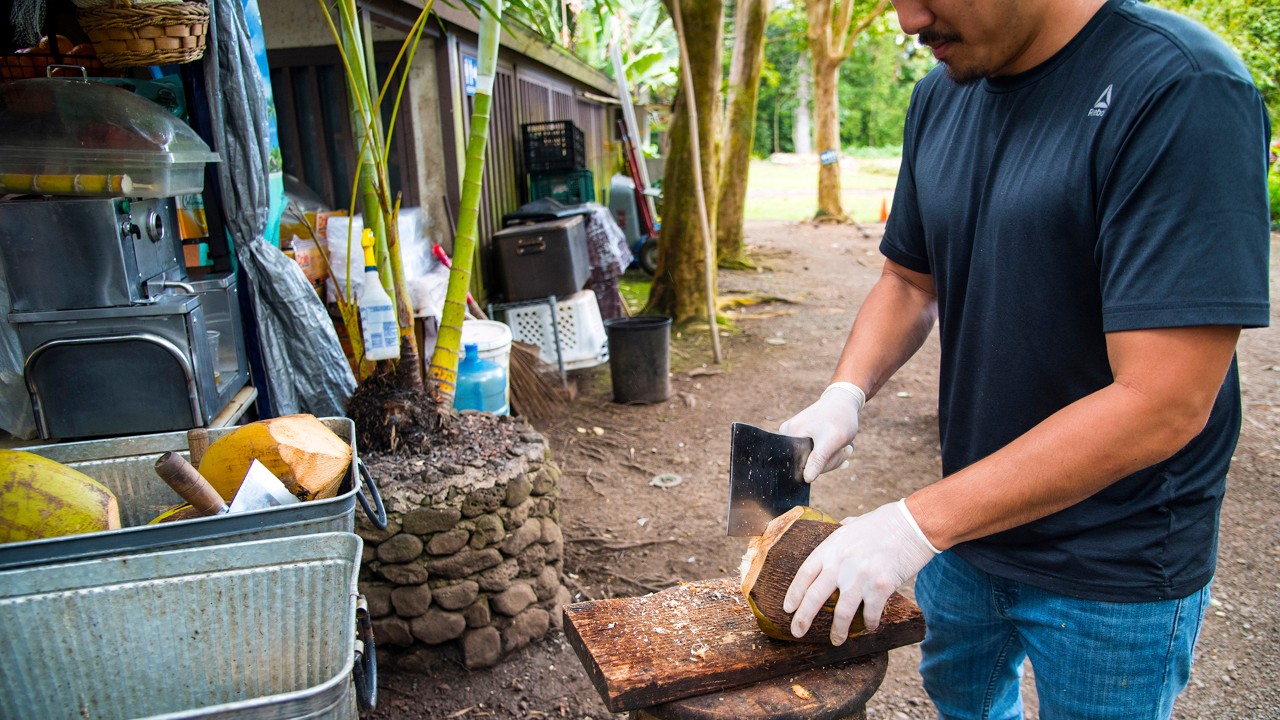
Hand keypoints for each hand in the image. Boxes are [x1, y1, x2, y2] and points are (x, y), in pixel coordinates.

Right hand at [779, 382, 865, 482]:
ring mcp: (795, 436)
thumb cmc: (839, 418)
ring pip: (813, 461)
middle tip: (846, 450)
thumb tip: (806, 478)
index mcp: (788, 435)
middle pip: (806, 464)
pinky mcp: (803, 438)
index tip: (839, 458)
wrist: (845, 400)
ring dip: (833, 458)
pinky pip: (815, 455)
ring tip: (846, 447)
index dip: (819, 468)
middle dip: (829, 462)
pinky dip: (830, 454)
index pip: (799, 465)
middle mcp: (787, 436)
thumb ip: (818, 460)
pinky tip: (841, 448)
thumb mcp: (831, 441)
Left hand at [783, 499, 938, 644]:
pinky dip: (869, 624)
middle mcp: (841, 564)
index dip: (794, 593)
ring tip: (835, 641)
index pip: (804, 573)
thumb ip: (843, 533)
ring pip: (842, 613)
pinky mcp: (881, 587)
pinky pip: (870, 614)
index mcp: (831, 547)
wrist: (912, 524)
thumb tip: (841, 528)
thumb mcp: (854, 524)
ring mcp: (860, 577)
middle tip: (797, 632)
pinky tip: (869, 628)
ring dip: (837, 630)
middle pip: (815, 596)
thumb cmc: (884, 522)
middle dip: (803, 618)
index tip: (788, 608)